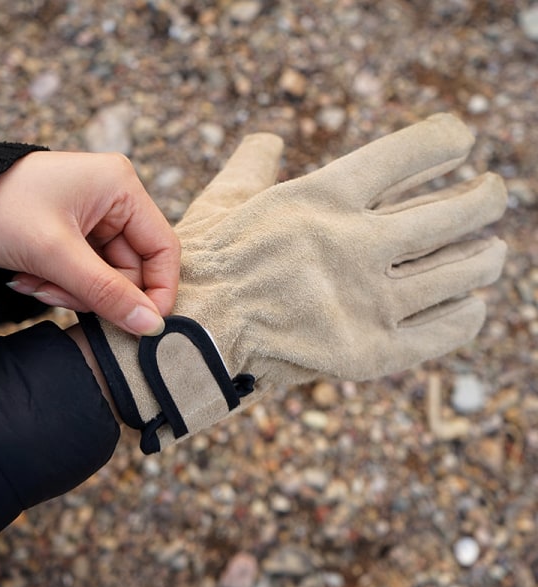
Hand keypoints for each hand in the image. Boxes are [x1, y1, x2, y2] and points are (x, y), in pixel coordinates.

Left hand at [0, 151, 180, 335]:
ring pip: (109, 275)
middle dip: (97, 291)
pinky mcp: (80, 232)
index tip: (144, 325)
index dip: (159, 290)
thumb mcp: (55, 253)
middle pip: (133, 267)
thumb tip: (151, 326)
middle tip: (56, 296)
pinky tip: (35, 277)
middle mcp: (116, 199)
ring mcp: (98, 216)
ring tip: (36, 283)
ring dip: (75, 290)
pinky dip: (64, 283)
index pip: (163, 248)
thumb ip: (107, 292)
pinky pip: (89, 272)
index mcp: (121, 187)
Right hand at [81, 113, 507, 452]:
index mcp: (322, 197)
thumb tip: (270, 138)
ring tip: (490, 252)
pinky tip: (471, 306)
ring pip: (461, 271)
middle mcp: (355, 243)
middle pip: (456, 212)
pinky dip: (466, 316)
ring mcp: (367, 300)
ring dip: (485, 258)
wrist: (190, 340)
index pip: (412, 151)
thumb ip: (253, 163)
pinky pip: (443, 331)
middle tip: (492, 196)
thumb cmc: (203, 268)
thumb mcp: (221, 201)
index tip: (462, 143)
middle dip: (486, 199)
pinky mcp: (370, 352)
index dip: (448, 140)